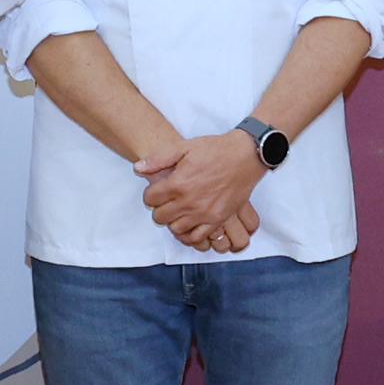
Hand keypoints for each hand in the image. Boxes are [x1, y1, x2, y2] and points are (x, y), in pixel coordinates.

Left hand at [141, 131, 264, 249]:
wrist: (245, 156)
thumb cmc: (215, 150)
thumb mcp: (184, 147)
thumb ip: (159, 159)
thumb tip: (138, 168)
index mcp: (178, 183)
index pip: (150, 199)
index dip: (150, 194)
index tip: (157, 190)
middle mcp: (189, 202)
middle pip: (160, 217)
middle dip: (160, 208)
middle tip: (167, 201)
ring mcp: (204, 213)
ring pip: (176, 229)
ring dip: (173, 221)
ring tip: (179, 211)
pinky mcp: (217, 220)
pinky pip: (197, 238)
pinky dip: (190, 234)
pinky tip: (190, 223)